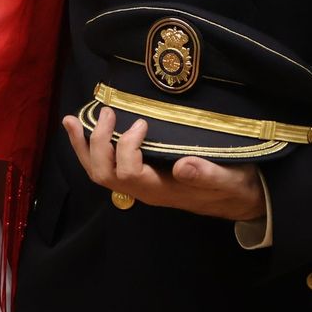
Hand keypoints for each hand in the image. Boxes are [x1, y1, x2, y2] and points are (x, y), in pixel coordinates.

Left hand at [63, 108, 264, 221]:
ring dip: (84, 147)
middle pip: (104, 174)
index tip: (142, 123)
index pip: (128, 173)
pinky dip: (93, 148)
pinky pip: (108, 167)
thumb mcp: (228, 179)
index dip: (127, 147)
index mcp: (161, 191)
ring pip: (100, 172)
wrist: (239, 199)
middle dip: (97, 143)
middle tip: (106, 112)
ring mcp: (140, 185)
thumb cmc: (234, 187)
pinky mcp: (141, 176)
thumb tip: (182, 164)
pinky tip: (88, 130)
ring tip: (72, 119)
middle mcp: (144, 190)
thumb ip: (206, 173)